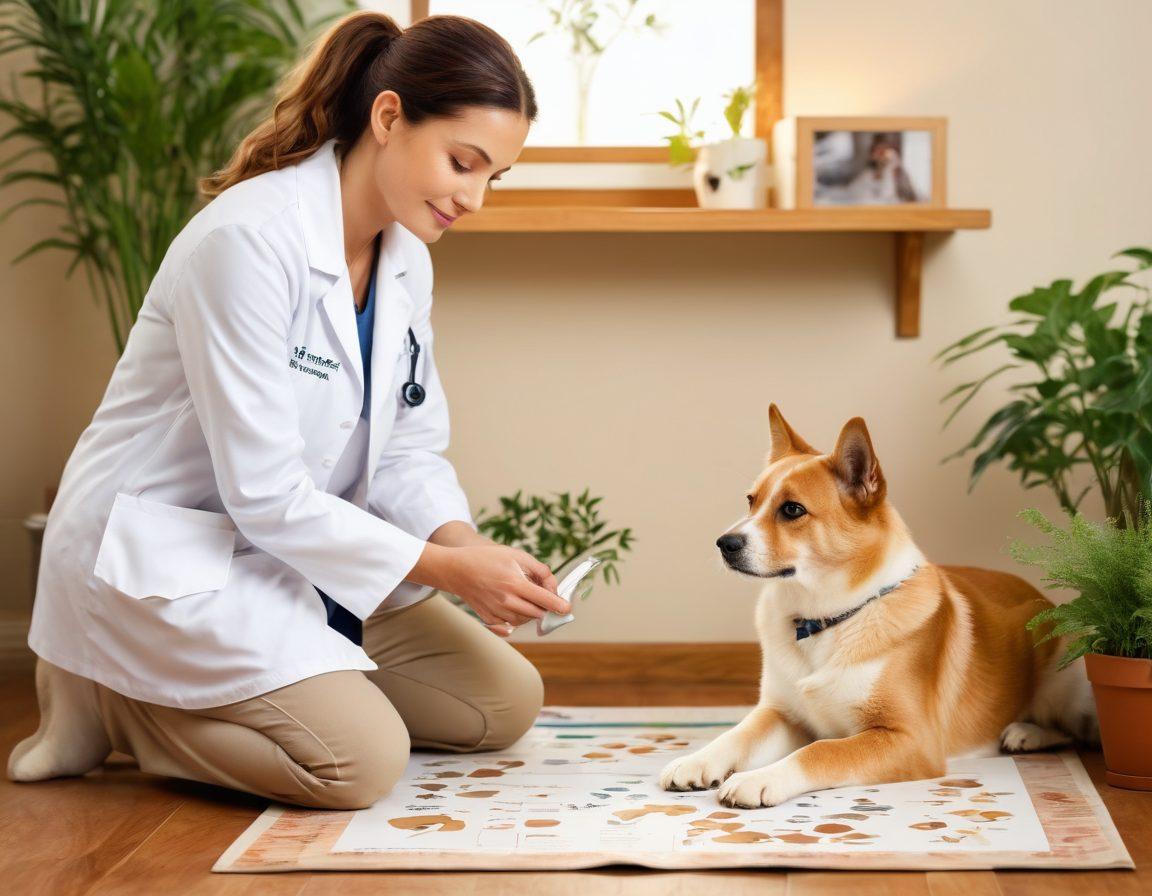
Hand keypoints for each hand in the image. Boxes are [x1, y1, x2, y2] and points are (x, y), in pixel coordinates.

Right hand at [410, 544, 566, 636]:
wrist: (456, 570)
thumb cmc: (487, 559)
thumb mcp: (516, 555)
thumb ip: (539, 569)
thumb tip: (553, 586)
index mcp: (515, 583)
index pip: (544, 600)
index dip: (559, 605)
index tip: (567, 608)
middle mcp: (506, 601)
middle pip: (537, 613)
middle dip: (545, 606)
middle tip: (543, 596)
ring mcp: (497, 612)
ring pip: (525, 620)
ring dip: (531, 611)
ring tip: (524, 596)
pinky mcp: (489, 619)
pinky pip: (510, 624)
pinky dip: (517, 616)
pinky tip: (512, 603)